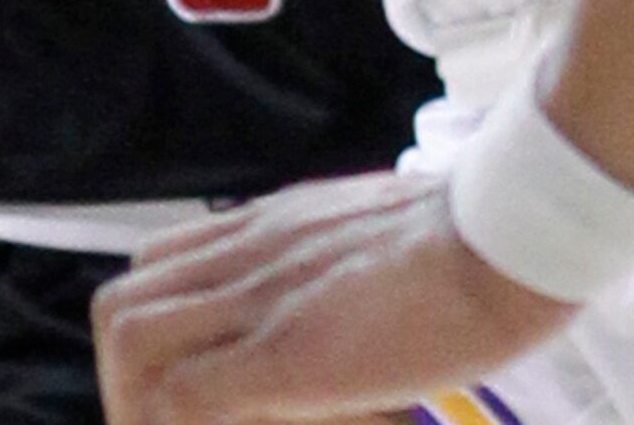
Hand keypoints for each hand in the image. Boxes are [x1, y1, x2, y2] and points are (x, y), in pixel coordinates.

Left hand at [93, 170, 574, 423]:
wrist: (509, 234)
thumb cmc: (475, 238)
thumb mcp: (378, 235)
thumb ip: (331, 267)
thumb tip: (329, 332)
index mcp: (271, 228)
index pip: (158, 266)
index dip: (152, 335)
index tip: (177, 385)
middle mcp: (248, 253)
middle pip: (123, 307)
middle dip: (127, 379)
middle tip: (170, 424)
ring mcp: (260, 301)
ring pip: (132, 344)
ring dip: (143, 403)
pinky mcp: (285, 355)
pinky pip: (185, 397)